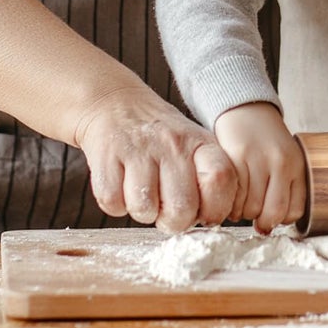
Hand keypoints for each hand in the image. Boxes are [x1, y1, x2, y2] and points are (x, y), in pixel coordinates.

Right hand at [73, 86, 237, 233]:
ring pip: (144, 210)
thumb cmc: (161, 139)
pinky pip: (113, 203)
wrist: (116, 105)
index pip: (221, 179)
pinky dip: (116, 204)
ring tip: (143, 193)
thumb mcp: (194, 146)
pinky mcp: (107, 156)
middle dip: (173, 222)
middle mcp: (172, 143)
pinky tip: (121, 186)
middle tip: (166, 208)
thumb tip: (211, 221)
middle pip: (182, 209)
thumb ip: (209, 179)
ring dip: (142, 212)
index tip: (203, 214)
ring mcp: (139, 149)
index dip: (215, 208)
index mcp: (200, 143)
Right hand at [213, 102, 307, 232]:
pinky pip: (232, 194)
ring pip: (250, 208)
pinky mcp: (235, 157)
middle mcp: (280, 162)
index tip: (268, 216)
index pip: (293, 212)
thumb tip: (265, 230)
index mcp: (296, 165)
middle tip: (252, 212)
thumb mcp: (286, 161)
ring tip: (239, 200)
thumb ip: (283, 192)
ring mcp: (258, 159)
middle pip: (271, 213)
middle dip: (260, 220)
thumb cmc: (266, 142)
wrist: (246, 110)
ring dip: (241, 212)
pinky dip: (229, 201)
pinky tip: (229, 193)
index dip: (279, 220)